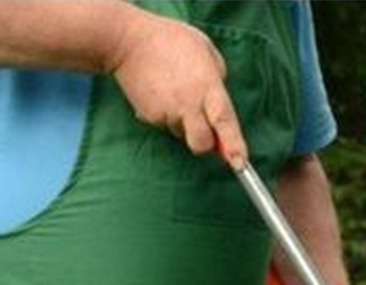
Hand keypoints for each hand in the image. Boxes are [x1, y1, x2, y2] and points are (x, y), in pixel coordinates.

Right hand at [107, 8, 246, 167]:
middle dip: (205, 143)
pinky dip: (166, 115)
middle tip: (202, 124)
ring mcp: (168, 112)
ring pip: (183, 134)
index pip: (224, 122)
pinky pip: (166, 125)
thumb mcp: (206, 50)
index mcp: (207, 86)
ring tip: (174, 94)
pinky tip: (161, 94)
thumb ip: (218, 78)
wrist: (126, 40)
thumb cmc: (170, 40)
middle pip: (202, 144)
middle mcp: (189, 103)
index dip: (233, 146)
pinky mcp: (150, 117)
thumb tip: (221, 106)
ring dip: (183, 123)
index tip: (239, 164)